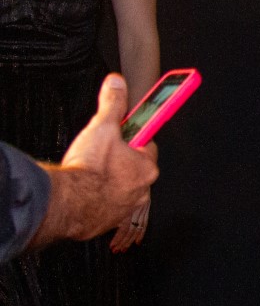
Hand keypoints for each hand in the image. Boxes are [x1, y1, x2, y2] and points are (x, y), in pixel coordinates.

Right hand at [41, 73, 158, 245]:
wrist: (66, 204)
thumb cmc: (88, 170)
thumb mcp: (102, 127)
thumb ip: (113, 103)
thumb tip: (117, 84)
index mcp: (146, 167)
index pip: (146, 145)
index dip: (133, 137)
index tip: (124, 134)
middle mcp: (142, 190)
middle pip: (132, 167)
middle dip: (118, 159)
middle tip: (100, 153)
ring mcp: (125, 208)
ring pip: (119, 188)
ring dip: (107, 180)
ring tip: (90, 173)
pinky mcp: (107, 222)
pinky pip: (105, 207)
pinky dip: (96, 199)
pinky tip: (83, 191)